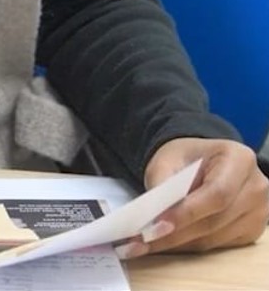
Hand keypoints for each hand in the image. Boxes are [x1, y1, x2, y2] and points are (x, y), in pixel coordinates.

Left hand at [117, 137, 268, 257]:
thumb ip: (162, 181)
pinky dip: (191, 245)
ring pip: (216, 238)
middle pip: (216, 220)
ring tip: (149, 243)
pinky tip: (169, 242)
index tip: (158, 224)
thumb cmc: (186, 157)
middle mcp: (256, 187)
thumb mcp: (168, 158)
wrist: (202, 161)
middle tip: (144, 240)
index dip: (187, 212)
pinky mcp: (252, 231)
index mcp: (239, 159)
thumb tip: (154, 214)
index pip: (217, 193)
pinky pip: (219, 245)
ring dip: (181, 244)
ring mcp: (258, 212)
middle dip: (177, 233)